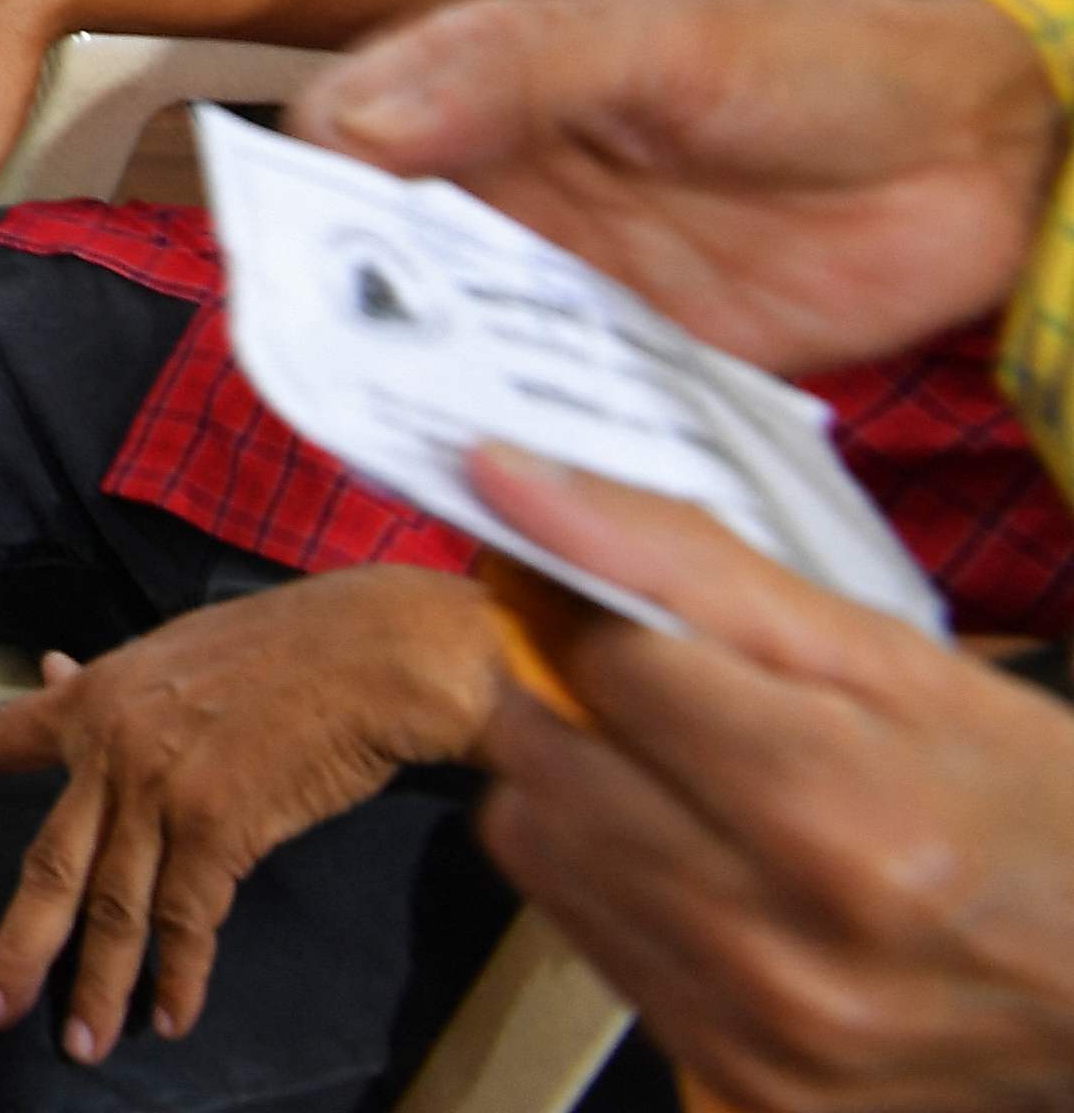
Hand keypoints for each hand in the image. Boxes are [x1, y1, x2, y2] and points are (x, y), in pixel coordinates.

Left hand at [0, 573, 504, 1066]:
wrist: (365, 654)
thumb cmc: (281, 647)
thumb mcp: (170, 652)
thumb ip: (108, 683)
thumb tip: (50, 669)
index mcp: (92, 698)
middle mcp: (110, 748)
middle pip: (48, 862)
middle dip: (19, 943)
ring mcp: (160, 790)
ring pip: (113, 907)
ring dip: (98, 984)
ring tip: (82, 1043)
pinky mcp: (219, 827)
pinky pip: (187, 919)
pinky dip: (179, 975)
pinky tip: (171, 1015)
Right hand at [287, 0, 1063, 381]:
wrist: (990, 152)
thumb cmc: (821, 57)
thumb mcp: (655, 44)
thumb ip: (504, 74)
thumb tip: (348, 126)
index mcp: (479, 89)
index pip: (336, 146)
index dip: (292, 206)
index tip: (277, 270)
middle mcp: (504, 190)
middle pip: (375, 263)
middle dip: (339, 322)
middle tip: (321, 383)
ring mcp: (571, 281)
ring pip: (455, 347)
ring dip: (425, 396)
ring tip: (399, 449)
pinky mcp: (644, 363)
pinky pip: (561, 414)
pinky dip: (531, 450)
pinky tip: (510, 487)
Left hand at [468, 447, 1073, 1112]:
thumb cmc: (1023, 802)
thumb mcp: (889, 658)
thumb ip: (685, 562)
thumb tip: (508, 480)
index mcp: (836, 816)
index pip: (599, 664)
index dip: (571, 599)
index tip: (573, 571)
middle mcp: (782, 945)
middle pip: (542, 761)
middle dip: (559, 690)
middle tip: (635, 676)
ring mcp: (757, 1034)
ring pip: (536, 850)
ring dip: (571, 784)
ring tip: (674, 770)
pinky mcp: (739, 1088)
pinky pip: (586, 942)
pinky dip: (607, 879)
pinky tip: (694, 859)